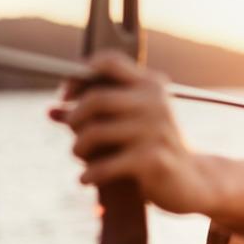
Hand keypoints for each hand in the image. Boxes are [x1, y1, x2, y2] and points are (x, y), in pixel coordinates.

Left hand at [47, 50, 215, 214]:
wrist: (192, 182)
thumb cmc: (153, 149)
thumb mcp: (127, 126)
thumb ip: (93, 116)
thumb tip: (50, 111)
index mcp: (150, 85)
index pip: (109, 62)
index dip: (79, 74)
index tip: (66, 95)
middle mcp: (155, 102)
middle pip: (96, 98)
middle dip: (74, 117)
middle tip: (71, 132)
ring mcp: (156, 130)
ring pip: (95, 133)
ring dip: (78, 148)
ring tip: (81, 158)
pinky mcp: (153, 160)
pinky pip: (105, 165)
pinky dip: (90, 174)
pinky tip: (86, 179)